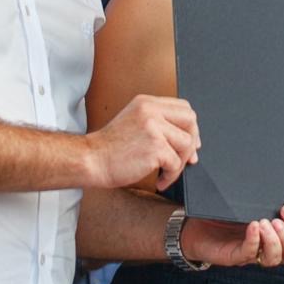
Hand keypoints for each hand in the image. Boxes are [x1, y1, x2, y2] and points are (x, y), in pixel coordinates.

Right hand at [84, 95, 198, 190]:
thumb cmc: (111, 148)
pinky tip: (160, 180)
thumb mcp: (134, 122)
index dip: (190, 126)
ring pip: (186, 143)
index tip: (190, 141)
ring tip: (167, 172)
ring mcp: (154, 128)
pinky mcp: (155, 147)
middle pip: (190, 120)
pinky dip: (171, 175)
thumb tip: (191, 140)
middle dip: (192, 141)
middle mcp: (151, 111)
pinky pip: (175, 163)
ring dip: (180, 163)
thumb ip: (158, 123)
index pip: (183, 107)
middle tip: (186, 159)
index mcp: (146, 103)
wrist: (90, 160)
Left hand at [181, 204, 283, 266]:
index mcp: (276, 234)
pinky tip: (253, 226)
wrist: (194, 227)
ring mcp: (252, 254)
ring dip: (274, 241)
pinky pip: (249, 253)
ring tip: (265, 222)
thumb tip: (275, 174)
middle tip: (280, 218)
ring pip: (275, 258)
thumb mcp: (246, 204)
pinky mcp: (235, 257)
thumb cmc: (222, 214)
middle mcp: (267, 246)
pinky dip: (254, 240)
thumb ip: (262, 197)